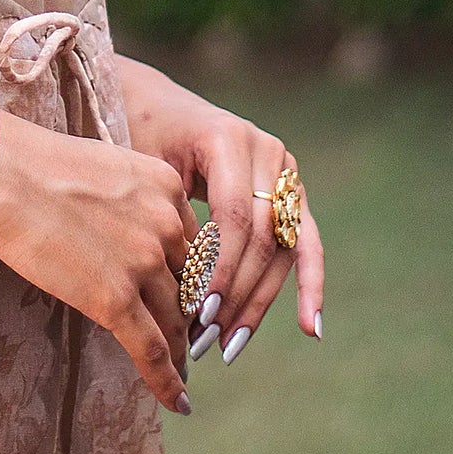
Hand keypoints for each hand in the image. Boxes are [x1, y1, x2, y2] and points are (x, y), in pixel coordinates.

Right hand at [0, 108, 198, 413]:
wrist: (1, 172)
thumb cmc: (35, 163)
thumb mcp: (104, 167)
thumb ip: (130, 199)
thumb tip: (124, 229)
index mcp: (165, 185)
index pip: (192, 243)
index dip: (192, 276)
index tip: (189, 295)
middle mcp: (165, 224)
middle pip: (190, 284)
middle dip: (190, 314)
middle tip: (190, 339)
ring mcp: (142, 263)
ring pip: (175, 320)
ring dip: (180, 349)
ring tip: (181, 370)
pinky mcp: (114, 298)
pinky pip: (151, 350)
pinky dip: (167, 381)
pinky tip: (177, 403)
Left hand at [115, 57, 325, 360]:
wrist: (157, 108)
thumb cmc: (140, 138)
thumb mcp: (146, 167)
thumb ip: (167, 215)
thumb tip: (175, 291)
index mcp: (228, 138)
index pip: (234, 216)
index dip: (220, 267)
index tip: (198, 312)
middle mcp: (266, 151)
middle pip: (261, 238)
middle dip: (234, 293)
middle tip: (206, 339)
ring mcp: (284, 171)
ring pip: (281, 250)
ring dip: (257, 302)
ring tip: (228, 346)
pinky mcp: (291, 193)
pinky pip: (303, 243)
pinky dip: (308, 284)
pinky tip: (312, 327)